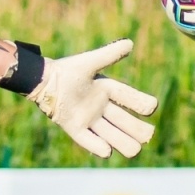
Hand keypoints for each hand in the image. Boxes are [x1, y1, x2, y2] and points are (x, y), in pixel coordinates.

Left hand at [27, 40, 158, 157]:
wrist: (43, 81)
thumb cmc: (66, 70)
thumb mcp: (89, 62)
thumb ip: (109, 54)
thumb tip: (130, 43)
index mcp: (106, 89)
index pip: (128, 97)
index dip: (140, 102)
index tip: (152, 107)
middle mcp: (100, 107)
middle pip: (124, 121)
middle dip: (137, 129)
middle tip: (148, 135)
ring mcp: (88, 119)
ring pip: (111, 134)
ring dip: (123, 142)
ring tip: (135, 150)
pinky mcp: (75, 128)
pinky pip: (88, 140)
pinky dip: (97, 147)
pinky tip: (107, 151)